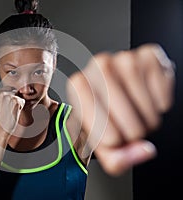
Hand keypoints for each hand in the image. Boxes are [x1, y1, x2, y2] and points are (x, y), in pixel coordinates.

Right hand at [0, 87, 24, 134]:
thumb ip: (6, 95)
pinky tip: (14, 112)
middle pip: (15, 92)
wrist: (1, 129)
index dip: (10, 99)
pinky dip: (20, 107)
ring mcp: (8, 96)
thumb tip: (16, 89)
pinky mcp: (15, 101)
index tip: (4, 107)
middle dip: (14, 101)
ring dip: (18, 104)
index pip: (10, 90)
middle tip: (8, 110)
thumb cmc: (2, 117)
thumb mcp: (0, 103)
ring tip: (10, 111)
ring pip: (19, 97)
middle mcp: (1, 92)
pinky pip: (22, 101)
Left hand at [67, 43, 174, 175]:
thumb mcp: (102, 145)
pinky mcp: (148, 55)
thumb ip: (117, 159)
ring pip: (141, 98)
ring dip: (148, 118)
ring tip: (142, 119)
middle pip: (119, 109)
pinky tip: (151, 102)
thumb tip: (144, 151)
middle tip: (132, 132)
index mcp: (78, 85)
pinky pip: (160, 86)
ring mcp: (123, 57)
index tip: (113, 141)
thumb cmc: (107, 118)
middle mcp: (98, 66)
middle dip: (131, 131)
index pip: (95, 119)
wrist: (120, 98)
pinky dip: (160, 103)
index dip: (108, 137)